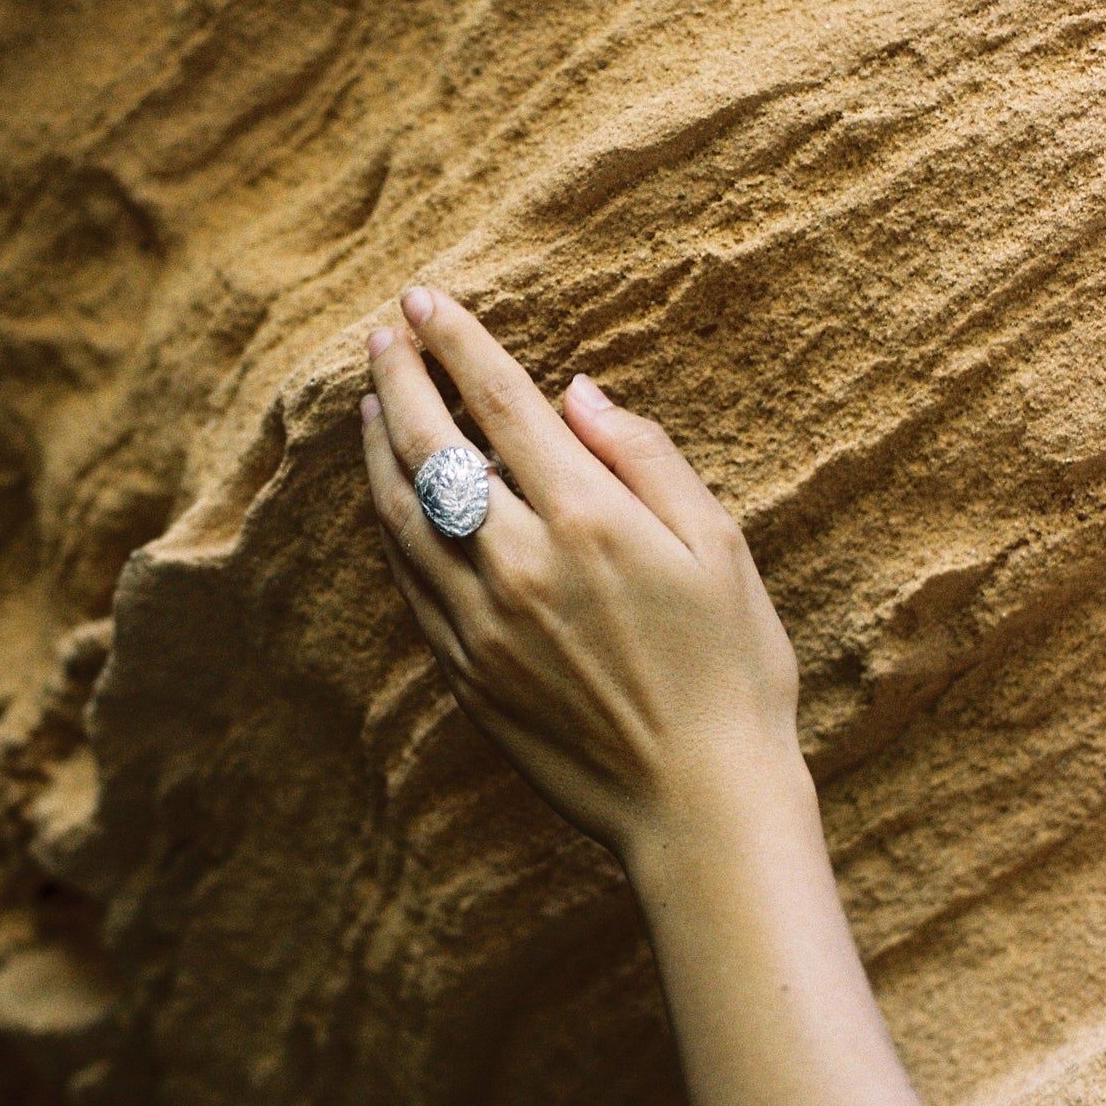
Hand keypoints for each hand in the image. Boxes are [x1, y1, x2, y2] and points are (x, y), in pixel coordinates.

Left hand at [360, 285, 807, 869]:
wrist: (699, 803)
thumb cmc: (732, 671)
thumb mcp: (719, 546)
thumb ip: (645, 458)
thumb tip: (577, 393)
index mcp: (589, 518)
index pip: (502, 404)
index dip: (458, 344)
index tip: (425, 302)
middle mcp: (520, 562)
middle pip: (432, 448)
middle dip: (402, 380)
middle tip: (385, 336)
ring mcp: (482, 622)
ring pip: (402, 515)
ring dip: (380, 450)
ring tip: (372, 404)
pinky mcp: (465, 672)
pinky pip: (408, 582)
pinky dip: (390, 526)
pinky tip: (389, 500)